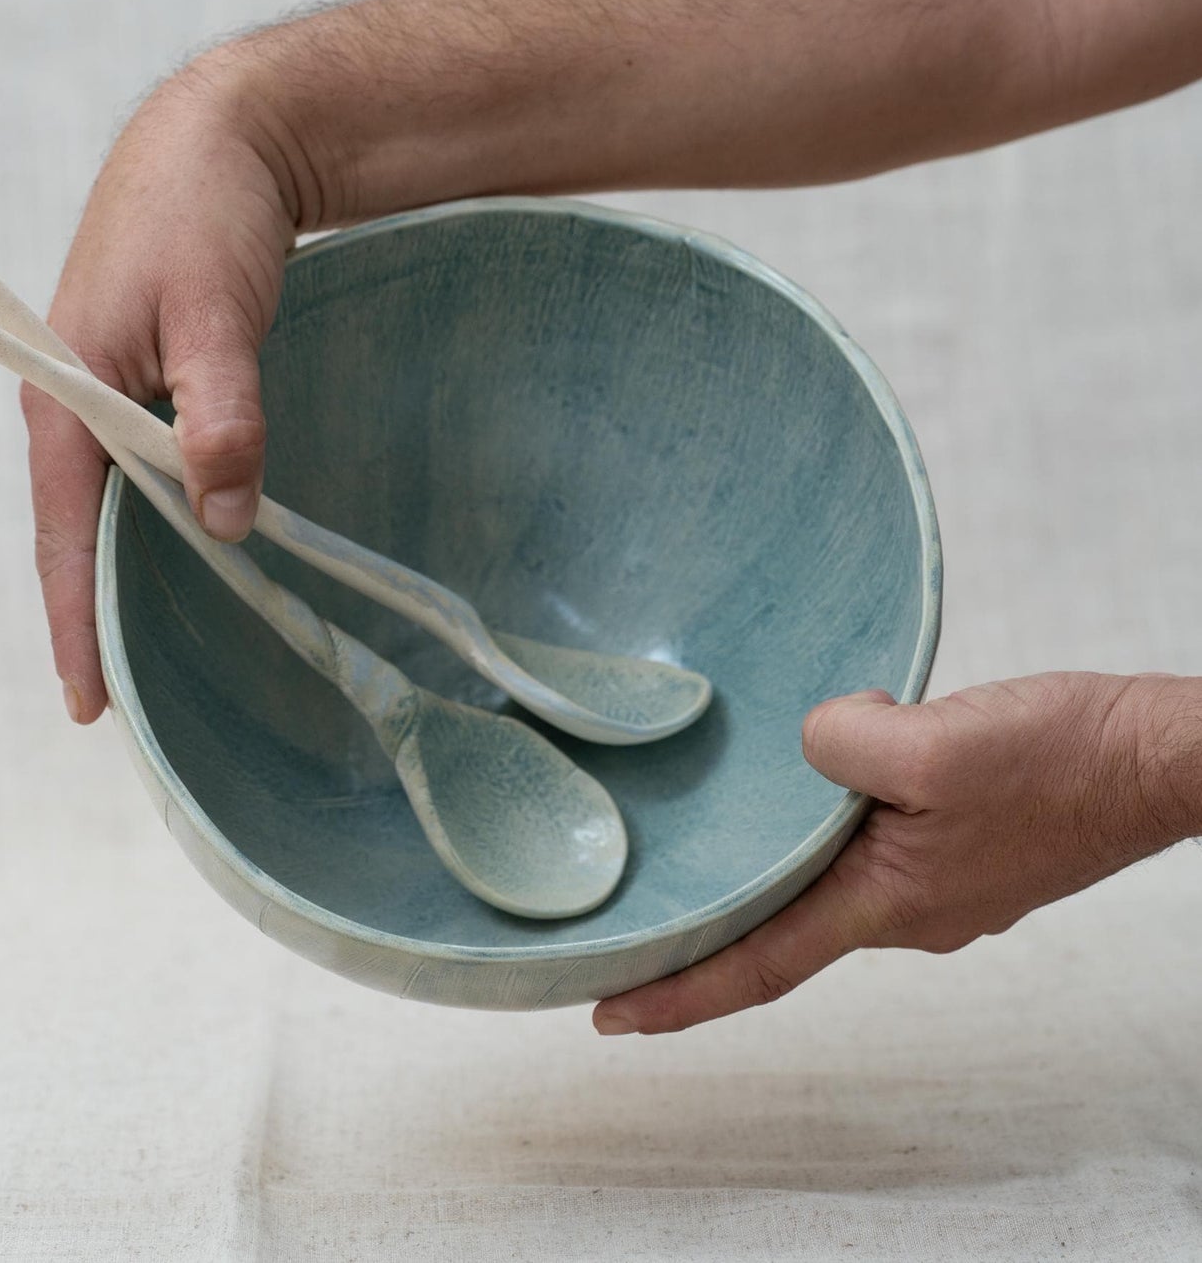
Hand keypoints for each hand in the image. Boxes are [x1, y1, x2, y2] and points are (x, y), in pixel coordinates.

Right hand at [21, 61, 299, 722]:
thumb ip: (221, 417)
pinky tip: (193, 546)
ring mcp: (106, 389)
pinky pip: (145, 466)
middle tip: (124, 697)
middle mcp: (72, 401)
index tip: (88, 705)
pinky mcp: (144, 376)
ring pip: (116, 499)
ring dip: (135, 564)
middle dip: (97, 609)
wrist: (223, 137)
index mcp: (64, 394)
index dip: (75, 621)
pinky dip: (166, 512)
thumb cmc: (205, 213)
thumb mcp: (216, 314)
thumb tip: (226, 523)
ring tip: (156, 644)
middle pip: (82, 528)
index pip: (64, 535)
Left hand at [593, 671, 1200, 1034]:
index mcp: (888, 904)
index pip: (759, 965)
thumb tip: (810, 740)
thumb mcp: (936, 744)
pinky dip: (820, 828)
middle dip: (706, 930)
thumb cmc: (1063, 761)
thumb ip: (842, 746)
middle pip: (781, 929)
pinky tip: (806, 782)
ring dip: (766, 868)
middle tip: (630, 919)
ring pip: (825, 880)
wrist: (1158, 758)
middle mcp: (905, 911)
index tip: (607, 1012)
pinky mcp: (959, 848)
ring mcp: (936, 885)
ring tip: (705, 836)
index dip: (678, 993)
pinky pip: (866, 844)